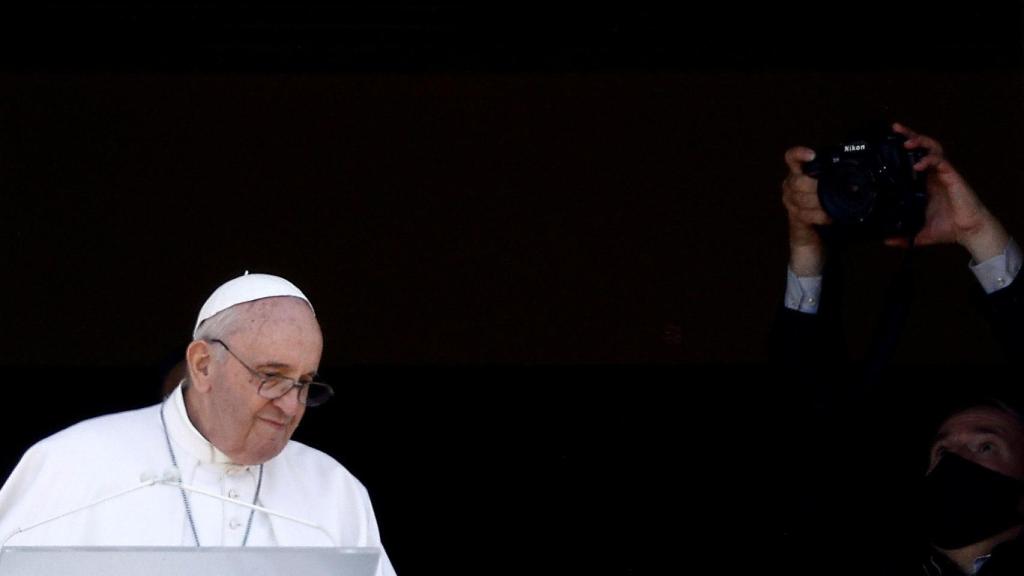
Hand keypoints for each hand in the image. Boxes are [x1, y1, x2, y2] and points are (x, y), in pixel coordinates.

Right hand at [783, 146, 829, 275]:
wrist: (811, 239)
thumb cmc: (823, 210)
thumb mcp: (828, 191)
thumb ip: (834, 181)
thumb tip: (858, 177)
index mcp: (798, 174)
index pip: (791, 158)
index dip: (799, 154)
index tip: (812, 155)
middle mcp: (790, 186)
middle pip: (798, 181)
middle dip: (817, 186)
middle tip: (835, 189)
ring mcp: (790, 202)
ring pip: (803, 198)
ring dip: (822, 203)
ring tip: (836, 205)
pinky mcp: (794, 217)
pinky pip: (806, 214)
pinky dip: (821, 215)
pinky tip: (830, 217)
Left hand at [888, 123, 1007, 260]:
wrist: (968, 232)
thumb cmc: (947, 228)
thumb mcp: (918, 233)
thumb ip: (902, 236)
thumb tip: (885, 240)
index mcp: (923, 183)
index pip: (911, 159)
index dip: (900, 149)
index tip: (885, 142)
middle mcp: (932, 174)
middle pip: (921, 147)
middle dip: (909, 135)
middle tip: (895, 128)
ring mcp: (943, 173)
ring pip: (932, 148)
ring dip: (920, 141)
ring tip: (906, 142)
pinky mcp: (953, 176)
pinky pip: (941, 161)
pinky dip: (929, 160)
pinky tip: (918, 164)